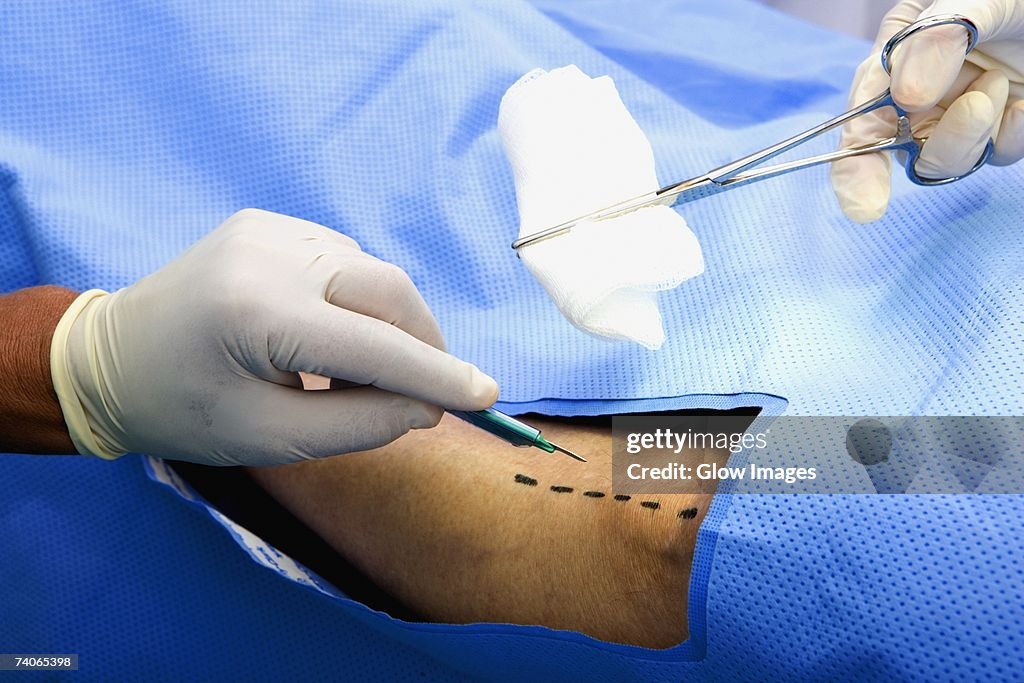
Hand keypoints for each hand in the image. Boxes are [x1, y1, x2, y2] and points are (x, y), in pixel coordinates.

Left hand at [50, 209, 498, 465]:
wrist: (107, 358)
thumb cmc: (183, 411)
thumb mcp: (270, 439)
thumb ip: (358, 424)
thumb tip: (429, 408)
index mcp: (256, 314)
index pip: (373, 345)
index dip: (436, 373)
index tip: (486, 395)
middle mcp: (268, 254)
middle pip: (387, 290)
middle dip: (422, 343)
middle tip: (427, 392)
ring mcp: (268, 228)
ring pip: (372, 273)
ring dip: (389, 325)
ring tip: (358, 374)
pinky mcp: (269, 223)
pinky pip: (345, 260)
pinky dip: (359, 303)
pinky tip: (332, 336)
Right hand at [831, 0, 1023, 221]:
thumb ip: (933, 39)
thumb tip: (906, 97)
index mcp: (895, 57)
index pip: (860, 121)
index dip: (854, 168)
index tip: (867, 205)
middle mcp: (918, 95)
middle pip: (903, 153)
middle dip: (938, 145)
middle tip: (976, 109)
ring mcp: (958, 115)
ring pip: (948, 162)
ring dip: (974, 132)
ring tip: (998, 82)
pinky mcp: (999, 128)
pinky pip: (997, 155)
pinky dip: (1011, 136)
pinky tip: (1022, 105)